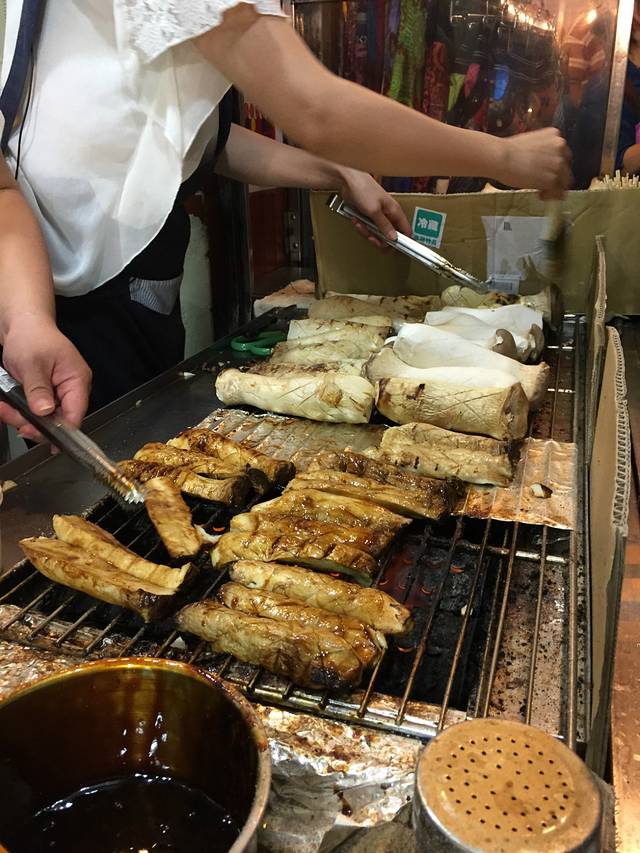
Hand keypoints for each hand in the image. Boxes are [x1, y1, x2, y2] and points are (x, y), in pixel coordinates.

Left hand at [0, 314, 91, 442]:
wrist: (23, 324)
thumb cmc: (32, 336)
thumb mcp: (32, 363)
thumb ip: (39, 389)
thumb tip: (45, 412)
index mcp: (77, 380)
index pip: (75, 414)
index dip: (61, 430)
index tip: (42, 437)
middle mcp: (71, 389)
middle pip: (58, 420)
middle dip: (32, 422)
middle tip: (12, 418)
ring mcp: (58, 392)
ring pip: (43, 418)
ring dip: (21, 416)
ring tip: (3, 408)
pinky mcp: (46, 394)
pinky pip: (35, 410)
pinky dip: (19, 410)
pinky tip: (7, 405)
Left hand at [338, 168, 411, 246]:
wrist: (347, 181)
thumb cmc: (363, 189)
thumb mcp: (374, 210)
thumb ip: (384, 226)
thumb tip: (394, 238)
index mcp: (395, 211)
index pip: (406, 231)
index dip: (402, 242)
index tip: (394, 249)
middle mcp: (388, 215)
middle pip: (389, 236)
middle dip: (378, 239)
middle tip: (371, 237)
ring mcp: (378, 216)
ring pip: (377, 234)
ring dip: (367, 232)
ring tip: (360, 225)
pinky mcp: (368, 216)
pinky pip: (368, 228)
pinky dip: (361, 227)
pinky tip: (356, 220)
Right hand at [500, 128, 572, 196]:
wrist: (502, 157)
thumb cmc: (508, 150)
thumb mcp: (531, 141)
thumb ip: (542, 149)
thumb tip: (541, 162)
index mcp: (554, 135)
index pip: (563, 153)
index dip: (555, 165)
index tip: (548, 172)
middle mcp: (560, 147)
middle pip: (566, 167)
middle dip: (557, 177)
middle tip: (547, 185)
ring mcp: (558, 163)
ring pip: (564, 181)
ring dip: (554, 188)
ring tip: (542, 193)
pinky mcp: (553, 179)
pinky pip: (557, 192)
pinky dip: (550, 196)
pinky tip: (540, 195)